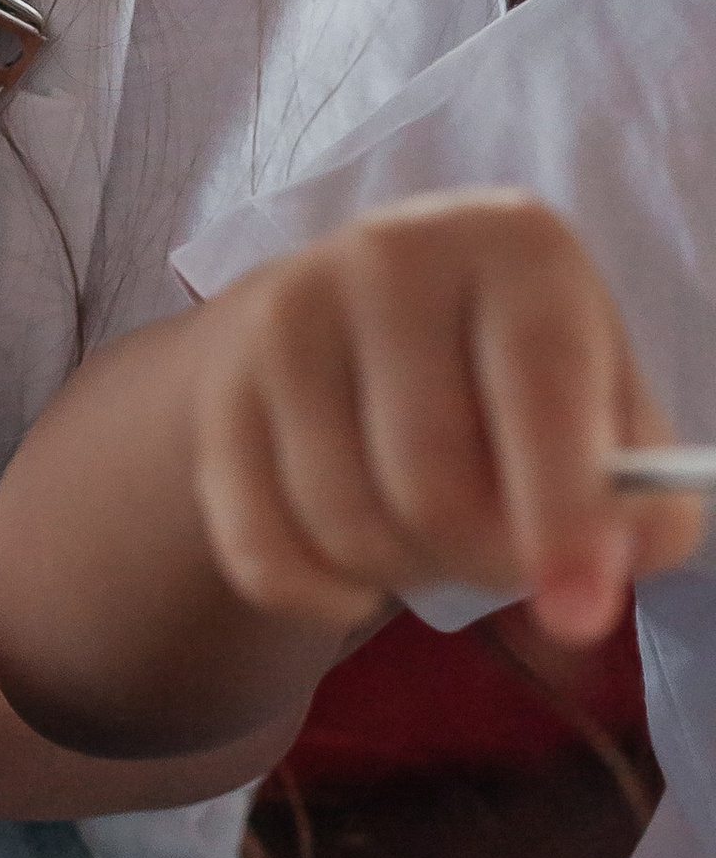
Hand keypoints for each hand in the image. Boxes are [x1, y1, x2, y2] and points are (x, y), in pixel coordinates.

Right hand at [193, 190, 698, 648]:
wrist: (357, 315)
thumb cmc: (512, 374)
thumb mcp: (607, 407)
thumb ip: (636, 505)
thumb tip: (580, 599)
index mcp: (512, 244)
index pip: (539, 385)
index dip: (562, 510)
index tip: (578, 612)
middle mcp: (389, 257)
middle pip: (431, 485)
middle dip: (480, 559)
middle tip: (501, 553)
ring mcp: (288, 317)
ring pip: (345, 526)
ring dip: (402, 574)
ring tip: (428, 533)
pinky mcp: (221, 389)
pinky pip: (262, 552)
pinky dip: (319, 596)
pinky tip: (355, 568)